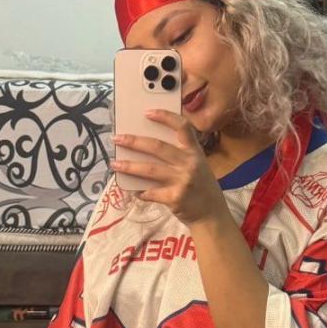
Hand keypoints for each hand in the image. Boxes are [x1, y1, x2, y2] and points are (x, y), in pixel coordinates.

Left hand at [110, 110, 226, 226]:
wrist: (212, 214)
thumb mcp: (198, 166)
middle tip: (117, 139)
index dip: (165, 117)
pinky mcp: (175, 198)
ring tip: (114, 164)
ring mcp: (183, 181)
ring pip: (149, 169)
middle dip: (134, 141)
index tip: (147, 112)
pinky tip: (132, 189)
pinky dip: (139, 191)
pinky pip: (150, 192)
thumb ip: (180, 156)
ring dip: (129, 166)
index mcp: (195, 152)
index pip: (183, 127)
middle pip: (158, 147)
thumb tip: (147, 147)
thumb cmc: (202, 187)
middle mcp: (190, 163)